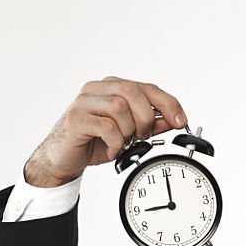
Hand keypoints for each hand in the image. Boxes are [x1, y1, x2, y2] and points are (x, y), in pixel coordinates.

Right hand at [23, 76, 187, 186]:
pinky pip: (106, 126)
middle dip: (146, 119)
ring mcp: (84, 102)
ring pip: (119, 108)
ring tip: (123, 142)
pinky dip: (116, 142)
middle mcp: (98, 90)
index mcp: (113, 88)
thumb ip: (150, 125)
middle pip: (133, 93)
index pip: (147, 88)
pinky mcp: (76, 119)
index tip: (181, 121)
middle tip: (142, 136)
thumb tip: (171, 121)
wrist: (64, 157)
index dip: (168, 104)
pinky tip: (113, 149)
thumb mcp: (129, 134)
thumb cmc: (94, 141)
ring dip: (128, 131)